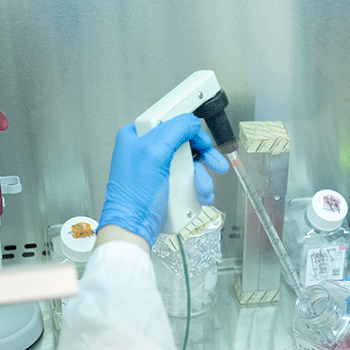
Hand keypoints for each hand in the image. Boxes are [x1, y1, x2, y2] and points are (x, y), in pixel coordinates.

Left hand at [98, 113, 229, 246]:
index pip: (170, 122)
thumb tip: (191, 122)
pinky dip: (197, 187)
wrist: (133, 228)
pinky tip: (200, 195)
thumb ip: (175, 130)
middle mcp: (145, 152)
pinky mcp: (163, 186)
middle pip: (184, 145)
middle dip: (203, 157)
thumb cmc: (135, 195)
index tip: (204, 140)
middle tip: (216, 164)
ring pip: (188, 165)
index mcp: (137, 137)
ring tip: (205, 189)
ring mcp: (155, 170)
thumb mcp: (154, 153)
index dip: (190, 130)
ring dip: (202, 176)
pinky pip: (186, 181)